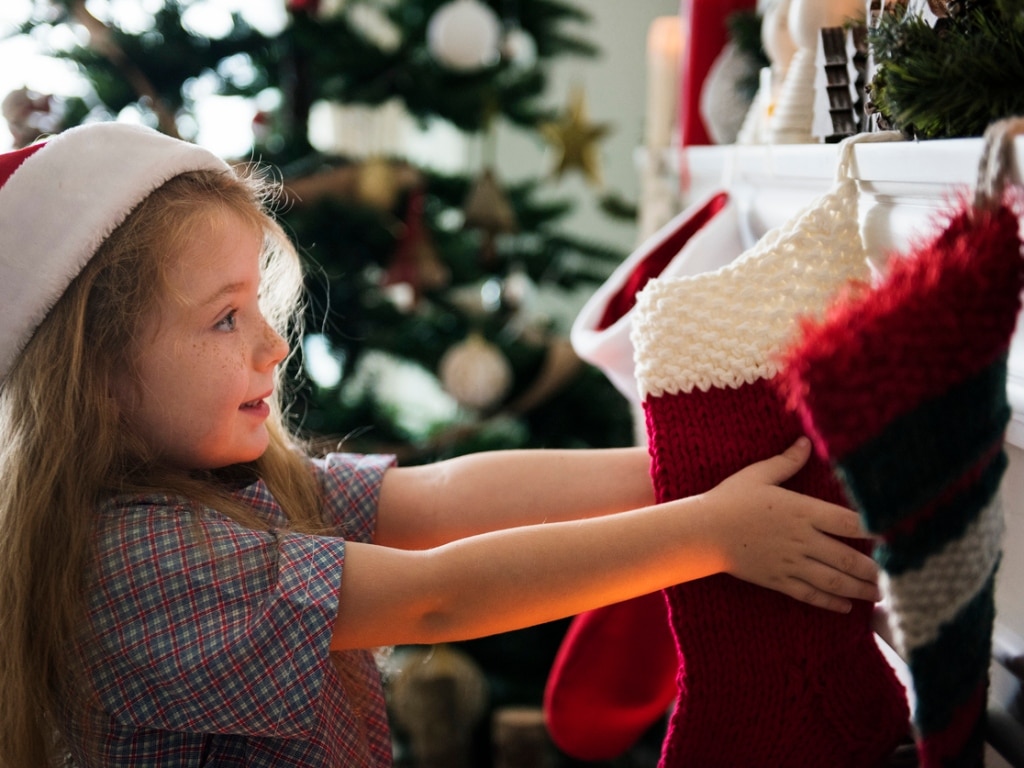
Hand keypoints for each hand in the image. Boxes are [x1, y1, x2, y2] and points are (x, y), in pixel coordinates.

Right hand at [705, 437, 880, 612]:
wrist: (703, 532)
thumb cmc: (730, 499)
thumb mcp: (757, 475)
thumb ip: (786, 461)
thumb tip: (805, 441)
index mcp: (800, 511)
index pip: (847, 521)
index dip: (874, 528)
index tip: (896, 535)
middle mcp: (801, 539)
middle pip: (847, 557)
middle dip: (875, 568)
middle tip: (899, 576)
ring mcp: (790, 563)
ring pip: (833, 580)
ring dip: (860, 589)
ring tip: (881, 595)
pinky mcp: (778, 580)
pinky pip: (810, 595)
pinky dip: (831, 603)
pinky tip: (847, 606)